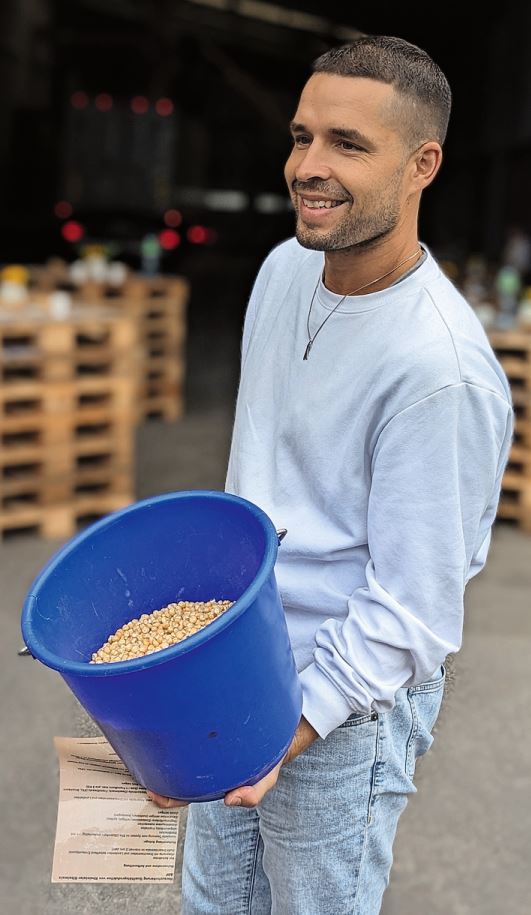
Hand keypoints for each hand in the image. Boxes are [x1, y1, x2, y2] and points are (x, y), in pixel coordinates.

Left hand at [146, 716, 317, 809]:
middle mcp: (204, 764)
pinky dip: (177, 725)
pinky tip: (170, 717)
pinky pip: (188, 727)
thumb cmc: (267, 759)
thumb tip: (231, 801)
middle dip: (156, 773)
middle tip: (141, 768)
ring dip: (161, 749)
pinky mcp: (208, 723)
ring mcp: (204, 747)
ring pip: (177, 750)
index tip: (154, 794)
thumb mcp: (264, 779)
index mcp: (212, 782)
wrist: (277, 730)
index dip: (168, 797)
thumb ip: (252, 794)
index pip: (185, 793)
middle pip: (174, 773)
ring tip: (146, 744)